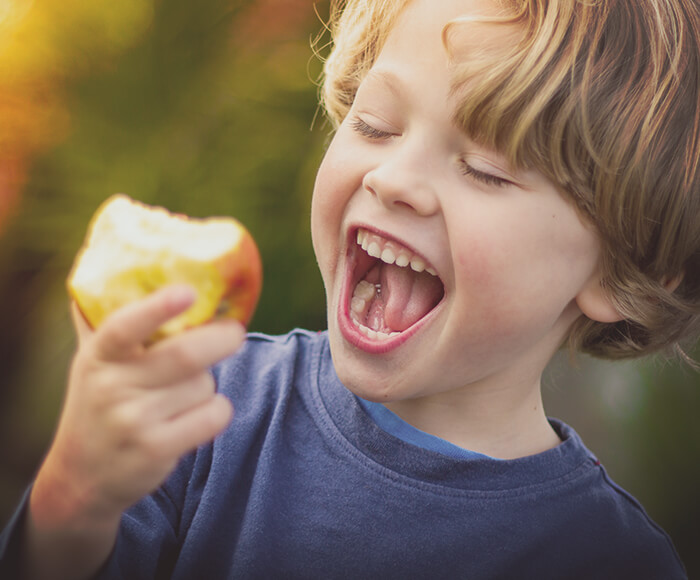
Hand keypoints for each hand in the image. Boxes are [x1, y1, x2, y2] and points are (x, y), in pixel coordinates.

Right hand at [31, 285, 243, 528]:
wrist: (80, 477)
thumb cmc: (97, 402)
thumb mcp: (92, 362)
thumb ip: (105, 320)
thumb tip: (110, 262)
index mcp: (99, 356)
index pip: (124, 327)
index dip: (157, 308)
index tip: (187, 292)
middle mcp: (113, 387)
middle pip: (185, 355)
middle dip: (222, 338)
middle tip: (235, 332)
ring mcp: (134, 421)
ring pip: (203, 385)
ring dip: (209, 383)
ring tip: (189, 390)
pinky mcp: (156, 450)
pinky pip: (213, 416)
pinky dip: (218, 410)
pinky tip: (202, 414)